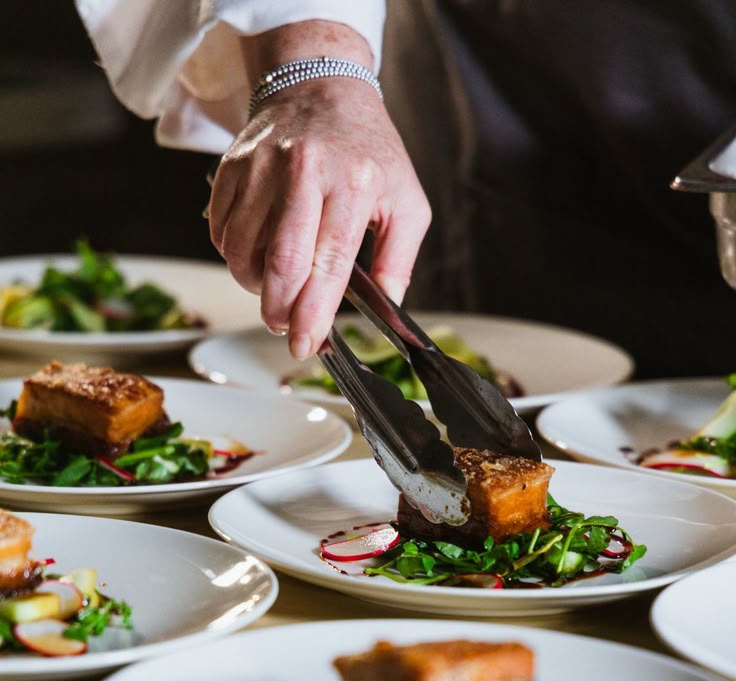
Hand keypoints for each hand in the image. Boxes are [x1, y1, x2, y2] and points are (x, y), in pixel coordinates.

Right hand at [208, 77, 430, 359]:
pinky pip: (220, 231)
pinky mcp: (233, 167)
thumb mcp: (406, 201)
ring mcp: (262, 167)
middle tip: (284, 327)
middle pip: (279, 261)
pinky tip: (256, 256)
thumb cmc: (367, 150)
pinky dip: (234, 257)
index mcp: (352, 182)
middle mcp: (303, 171)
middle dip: (277, 310)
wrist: (320, 86)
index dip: (313, 313)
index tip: (305, 345)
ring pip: (241, 251)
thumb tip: (387, 313)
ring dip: (254, 286)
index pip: (329, 262)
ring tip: (276, 287)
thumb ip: (398, 261)